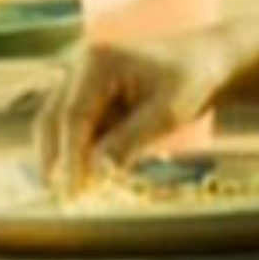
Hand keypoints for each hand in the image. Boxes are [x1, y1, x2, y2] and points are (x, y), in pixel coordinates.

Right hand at [35, 31, 241, 196]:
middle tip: (62, 199)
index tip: (73, 192)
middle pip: (51, 118)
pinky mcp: (87, 94)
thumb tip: (97, 172)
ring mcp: (80, 79)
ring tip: (71, 192)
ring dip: (61, 157)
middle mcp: (80, 66)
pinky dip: (75, 150)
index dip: (69, 156)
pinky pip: (72, 126)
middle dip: (53, 159)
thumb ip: (130, 141)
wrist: (207, 61)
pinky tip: (85, 175)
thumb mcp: (167, 113)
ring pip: (55, 124)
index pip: (72, 116)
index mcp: (97, 62)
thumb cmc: (192, 81)